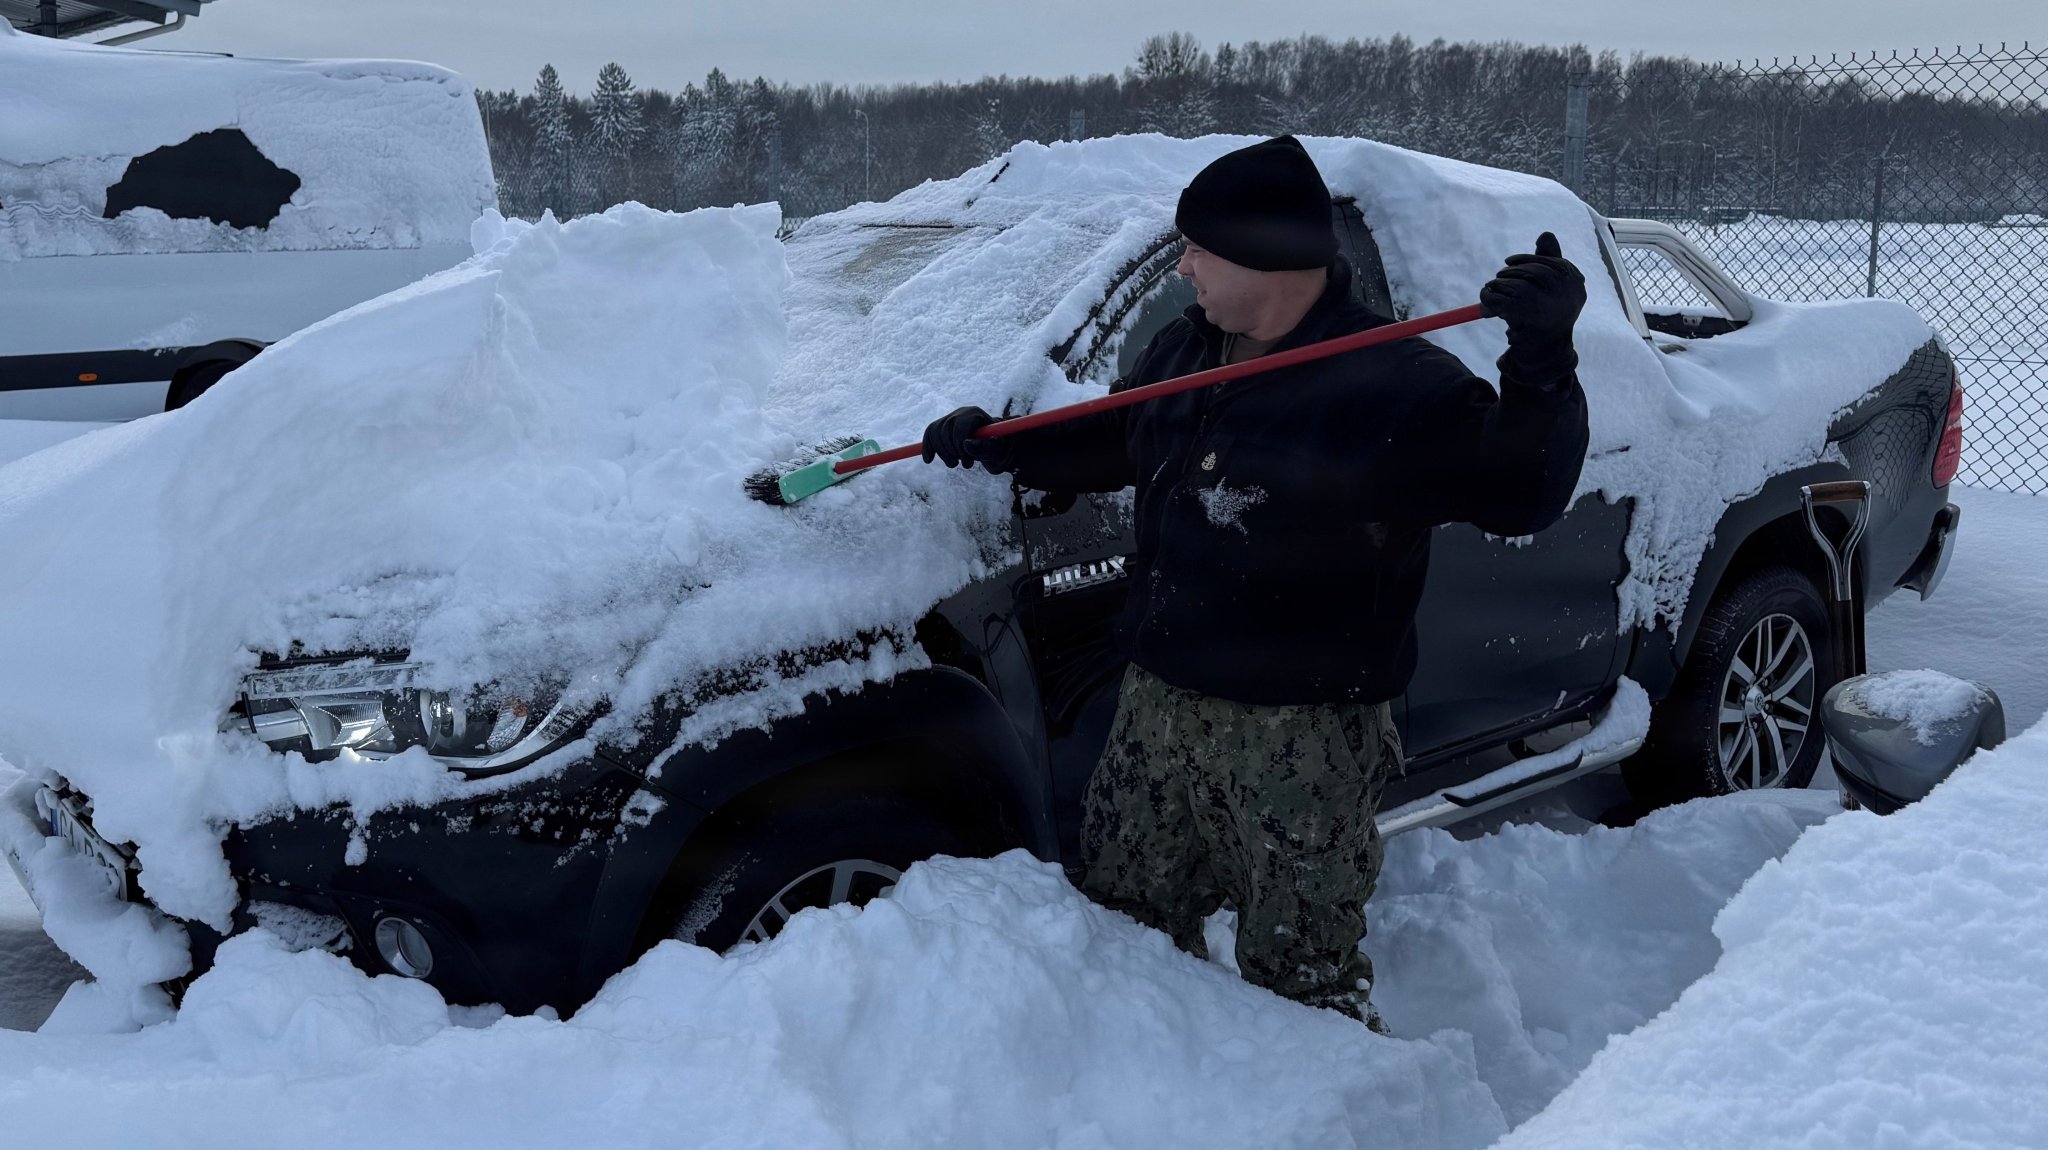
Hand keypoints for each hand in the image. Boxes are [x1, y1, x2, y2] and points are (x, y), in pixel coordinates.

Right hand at [921, 406, 1013, 472]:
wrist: (991, 444)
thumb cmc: (996, 446)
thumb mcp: (996, 449)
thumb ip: (984, 447)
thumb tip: (966, 444)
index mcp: (974, 413)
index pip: (959, 428)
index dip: (959, 447)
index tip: (967, 463)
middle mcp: (960, 412)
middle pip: (945, 430)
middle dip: (952, 452)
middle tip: (965, 465)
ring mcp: (950, 417)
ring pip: (935, 433)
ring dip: (942, 453)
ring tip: (954, 464)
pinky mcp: (942, 425)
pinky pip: (929, 433)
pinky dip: (927, 447)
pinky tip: (929, 460)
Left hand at [1480, 231, 1585, 360]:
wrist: (1544, 355)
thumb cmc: (1547, 318)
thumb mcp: (1551, 289)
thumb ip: (1549, 262)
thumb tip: (1546, 234)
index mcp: (1575, 283)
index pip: (1551, 262)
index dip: (1527, 260)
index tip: (1508, 262)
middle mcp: (1567, 293)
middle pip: (1532, 271)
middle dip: (1511, 273)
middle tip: (1497, 280)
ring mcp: (1549, 304)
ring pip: (1514, 285)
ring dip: (1498, 287)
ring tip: (1492, 294)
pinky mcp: (1526, 316)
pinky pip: (1501, 300)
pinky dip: (1489, 299)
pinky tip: (1487, 305)